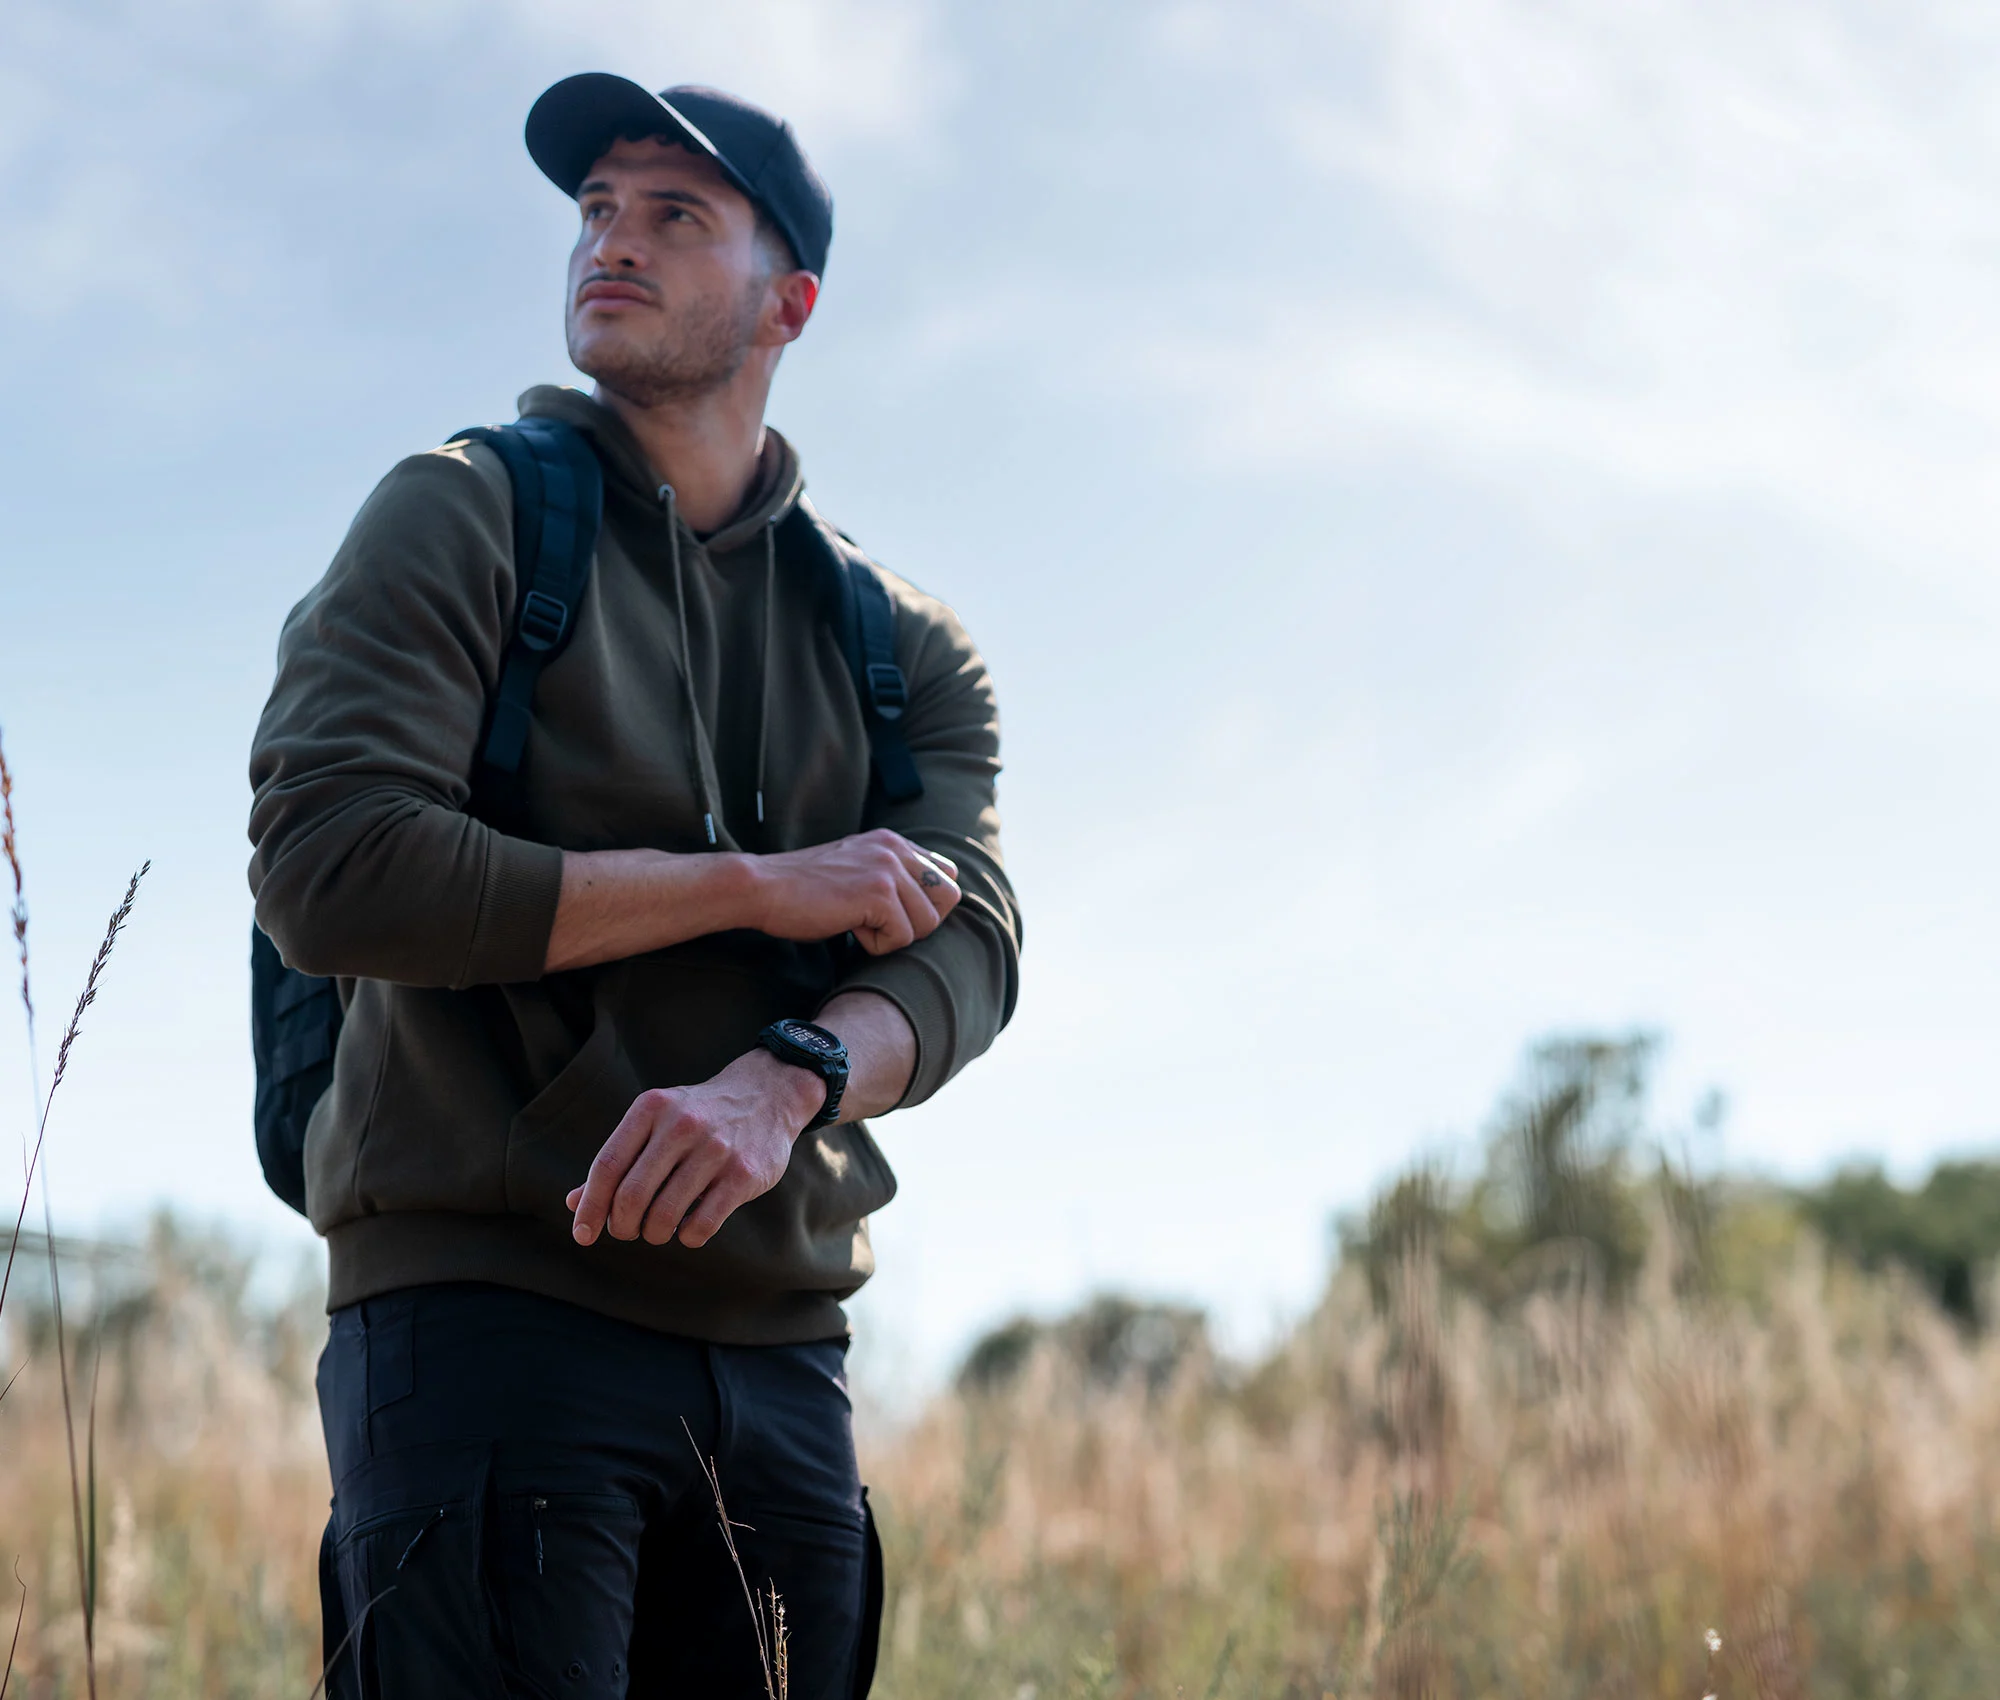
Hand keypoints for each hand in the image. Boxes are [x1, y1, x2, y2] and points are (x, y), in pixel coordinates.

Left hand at [565, 1048, 824, 1248]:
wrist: (767, 1094)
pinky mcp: (743, 1173)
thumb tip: (575, 1204)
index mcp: (651, 1108)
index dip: (590, 1206)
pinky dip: (687, 1237)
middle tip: (627, 1231)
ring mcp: (716, 1148)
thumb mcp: (655, 1123)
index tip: (583, 1235)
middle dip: (622, 1226)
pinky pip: (701, 1225)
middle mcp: (682, 1124)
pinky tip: (689, 1227)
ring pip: (664, 1215)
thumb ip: (618, 1161)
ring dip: (653, 1234)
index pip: (607, 1166)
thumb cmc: (698, 1117)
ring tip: (658, 1230)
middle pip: (631, 1196)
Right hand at [749, 828, 960, 955]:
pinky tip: (849, 929)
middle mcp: (895, 849)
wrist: (763, 887)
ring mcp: (888, 869)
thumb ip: (890, 877)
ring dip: (893, 936)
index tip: (892, 913)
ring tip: (856, 923)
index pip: (946, 874)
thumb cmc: (803, 890)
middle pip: (949, 898)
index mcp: (892, 842)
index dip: (926, 903)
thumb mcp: (855, 870)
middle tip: (879, 924)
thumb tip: (930, 908)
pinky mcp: (878, 894)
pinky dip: (876, 945)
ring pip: (927, 924)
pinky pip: (902, 937)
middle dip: (920, 922)